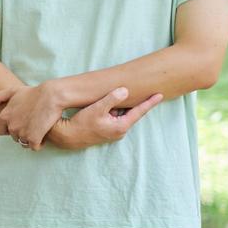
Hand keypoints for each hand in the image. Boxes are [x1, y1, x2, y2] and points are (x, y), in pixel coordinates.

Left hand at [0, 81, 63, 149]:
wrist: (51, 96)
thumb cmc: (33, 93)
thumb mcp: (14, 91)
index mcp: (4, 116)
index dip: (8, 130)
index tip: (18, 126)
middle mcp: (11, 126)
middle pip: (14, 137)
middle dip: (22, 133)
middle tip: (32, 124)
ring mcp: (22, 133)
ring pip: (24, 143)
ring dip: (31, 139)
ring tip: (39, 129)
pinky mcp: (34, 138)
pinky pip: (34, 147)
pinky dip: (39, 143)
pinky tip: (44, 135)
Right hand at [51, 90, 165, 150]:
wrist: (67, 137)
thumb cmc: (81, 123)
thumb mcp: (97, 108)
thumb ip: (112, 99)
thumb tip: (125, 90)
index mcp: (121, 126)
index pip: (139, 111)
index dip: (150, 102)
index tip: (160, 95)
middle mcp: (120, 131)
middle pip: (130, 113)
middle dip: (132, 102)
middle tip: (138, 90)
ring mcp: (113, 133)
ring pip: (121, 115)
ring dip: (119, 107)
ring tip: (117, 96)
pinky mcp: (107, 132)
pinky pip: (115, 118)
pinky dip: (113, 111)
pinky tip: (106, 105)